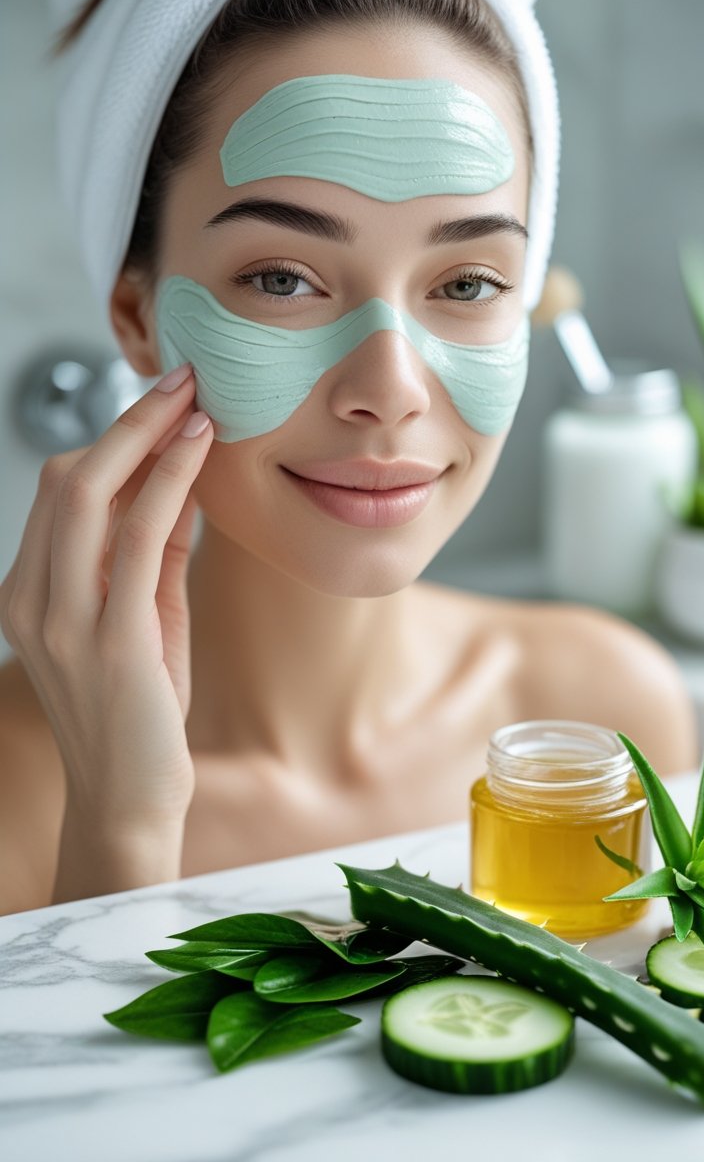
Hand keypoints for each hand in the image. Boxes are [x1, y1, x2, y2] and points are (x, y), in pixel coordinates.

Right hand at [0, 363, 212, 828]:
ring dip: (147, 432)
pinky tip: (200, 447)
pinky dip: (169, 478)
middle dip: (128, 420)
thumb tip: (181, 481)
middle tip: (181, 380)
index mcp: (29, 593)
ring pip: (91, 492)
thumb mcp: (142, 618)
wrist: (130, 799)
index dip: (113, 439)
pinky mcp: (111, 638)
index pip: (60, 492)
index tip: (163, 405)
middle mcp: (32, 599)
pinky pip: (138, 535)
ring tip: (195, 397)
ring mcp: (63, 619)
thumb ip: (153, 553)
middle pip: (67, 478)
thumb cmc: (138, 709)